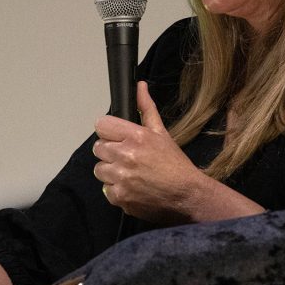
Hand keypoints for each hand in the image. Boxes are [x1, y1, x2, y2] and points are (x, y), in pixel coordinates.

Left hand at [93, 81, 205, 223]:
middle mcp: (125, 155)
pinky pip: (106, 189)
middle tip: (128, 158)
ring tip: (131, 174)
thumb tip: (140, 87)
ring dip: (111, 172)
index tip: (117, 138)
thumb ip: (146, 108)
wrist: (187, 195)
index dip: (108, 132)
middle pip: (98, 148)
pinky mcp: (119, 197)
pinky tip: (132, 187)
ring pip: (99, 170)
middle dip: (110, 152)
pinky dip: (116, 190)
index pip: (101, 125)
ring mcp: (121, 178)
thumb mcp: (161, 133)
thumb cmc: (175, 165)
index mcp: (135, 136)